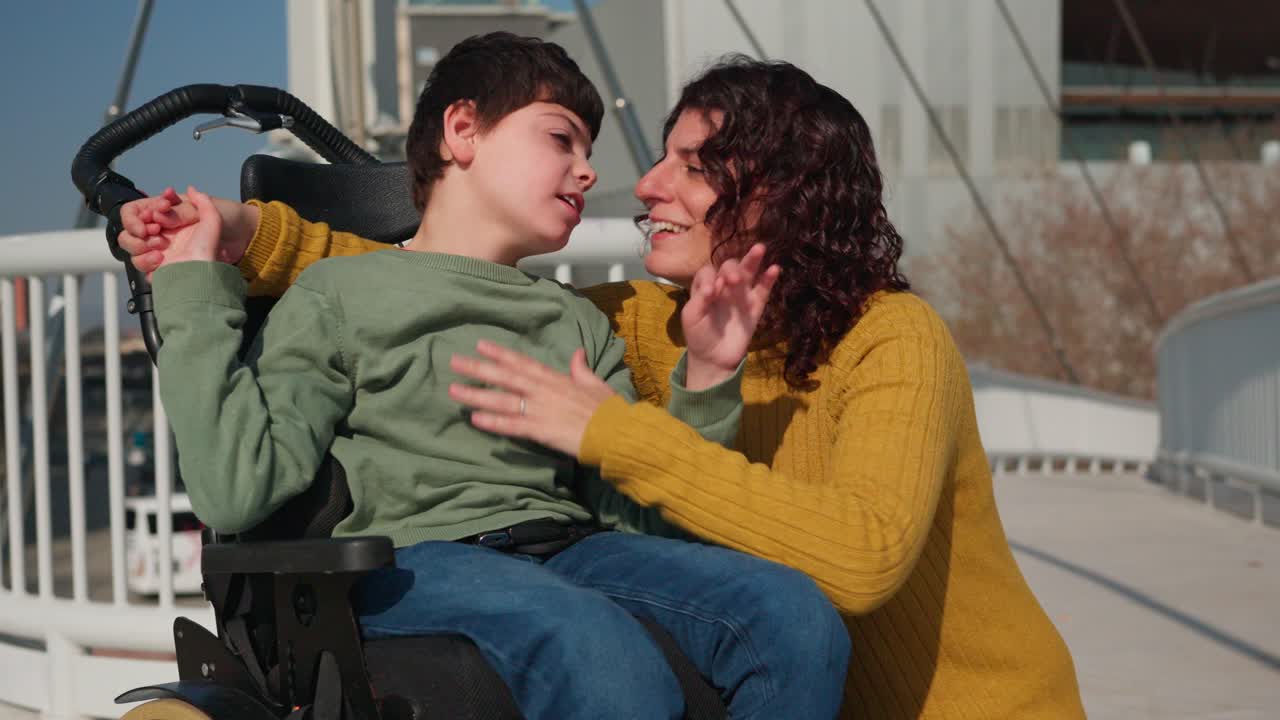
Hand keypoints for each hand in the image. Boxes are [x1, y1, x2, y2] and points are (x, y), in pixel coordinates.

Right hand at [118, 187, 258, 275]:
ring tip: (161, 248)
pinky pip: (139, 265)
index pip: (135, 212)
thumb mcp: (213, 216)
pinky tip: (161, 259)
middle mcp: (159, 235)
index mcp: (167, 219)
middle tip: (157, 231)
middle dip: (138, 229)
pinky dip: (146, 262)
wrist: (221, 268)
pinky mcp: (157, 269)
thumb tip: (171, 193)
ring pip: (130, 247)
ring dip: (141, 245)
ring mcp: (157, 252)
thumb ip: (197, 200)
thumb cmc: (221, 240)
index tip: (155, 215)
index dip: (139, 214)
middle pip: (128, 230)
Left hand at [448, 340, 616, 457]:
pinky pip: (512, 425)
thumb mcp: (595, 383)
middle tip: (454, 362)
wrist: (615, 431)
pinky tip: (475, 418)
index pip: (522, 363)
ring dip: (477, 394)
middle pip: (505, 377)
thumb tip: (578, 352)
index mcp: (555, 379)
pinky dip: (493, 422)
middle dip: (478, 368)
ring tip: (453, 390)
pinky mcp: (540, 430)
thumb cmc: (608, 408)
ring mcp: (540, 409)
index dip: (500, 354)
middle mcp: (543, 391)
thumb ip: (581, 368)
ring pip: (502, 400)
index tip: (480, 344)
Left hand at [681, 243, 779, 389]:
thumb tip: (714, 286)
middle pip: (729, 267)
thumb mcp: (691, 316)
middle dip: (731, 270)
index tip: (710, 293)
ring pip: (748, 272)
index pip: (708, 271)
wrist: (714, 359)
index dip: (710, 278)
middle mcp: (724, 286)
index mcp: (706, 286)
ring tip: (759, 249)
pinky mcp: (755, 307)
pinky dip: (769, 279)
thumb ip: (700, 298)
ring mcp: (741, 295)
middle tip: (732, 281)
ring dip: (752, 260)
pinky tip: (774, 269)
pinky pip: (763, 290)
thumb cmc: (698, 335)